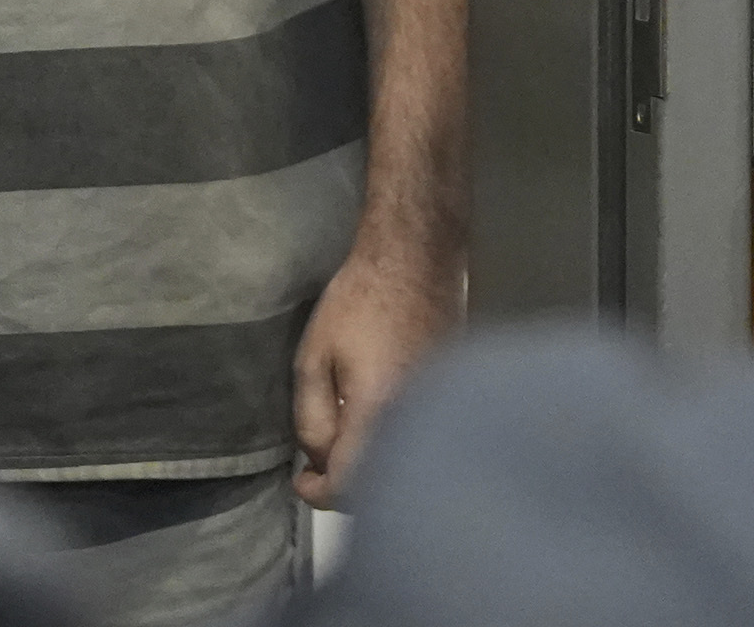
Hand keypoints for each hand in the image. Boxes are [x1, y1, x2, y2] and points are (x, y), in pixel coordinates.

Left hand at [292, 236, 460, 506]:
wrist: (417, 260)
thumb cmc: (360, 301)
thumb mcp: (314, 357)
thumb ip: (312, 418)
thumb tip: (317, 460)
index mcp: (378, 414)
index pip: (349, 486)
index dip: (318, 493)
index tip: (301, 481)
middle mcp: (416, 424)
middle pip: (379, 485)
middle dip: (343, 483)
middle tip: (315, 465)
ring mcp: (439, 415)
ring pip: (400, 466)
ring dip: (369, 466)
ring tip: (340, 442)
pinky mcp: (452, 405)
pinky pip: (418, 443)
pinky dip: (391, 446)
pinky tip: (371, 425)